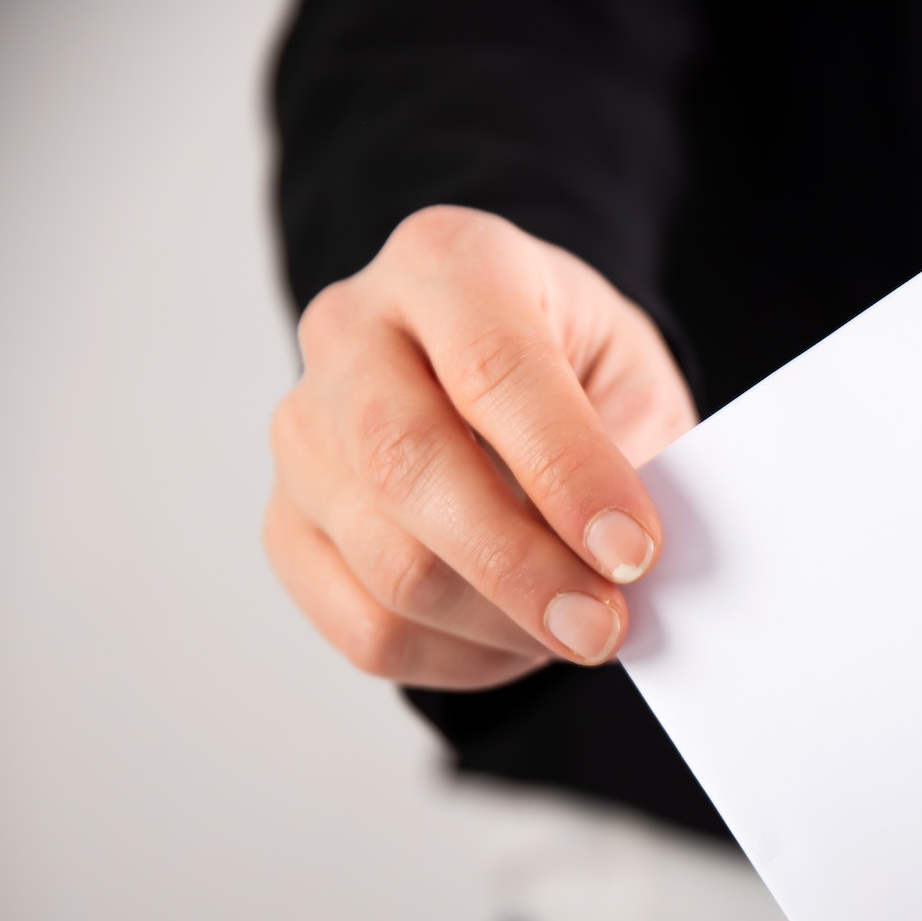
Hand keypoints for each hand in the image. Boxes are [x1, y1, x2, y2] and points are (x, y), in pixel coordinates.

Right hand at [264, 206, 695, 688]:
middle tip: (602, 626)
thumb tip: (625, 566)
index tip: (632, 553)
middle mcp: (351, 332)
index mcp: (448, 263)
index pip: (494, 370)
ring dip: (500, 624)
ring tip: (576, 628)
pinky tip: (515, 640)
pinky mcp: (286, 521)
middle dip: (520, 569)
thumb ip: (635, 452)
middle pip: (409, 468)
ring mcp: (302, 429)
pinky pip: (364, 624)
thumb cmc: (577, 368)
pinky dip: (456, 656)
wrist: (497, 366)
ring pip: (387, 564)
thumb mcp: (634, 374)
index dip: (566, 473)